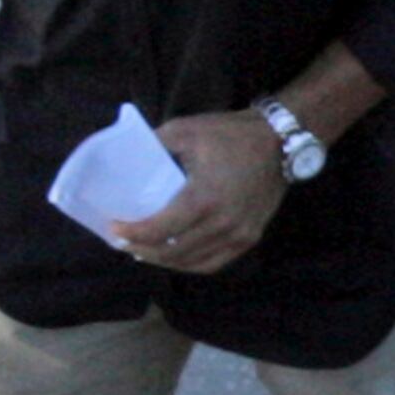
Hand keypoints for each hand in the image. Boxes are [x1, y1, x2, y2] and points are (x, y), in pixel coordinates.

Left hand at [109, 111, 285, 275]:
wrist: (281, 140)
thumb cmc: (232, 134)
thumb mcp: (186, 130)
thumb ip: (154, 144)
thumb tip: (125, 156)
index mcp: (203, 198)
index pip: (158, 229)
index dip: (131, 233)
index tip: (113, 228)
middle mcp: (222, 224)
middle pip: (171, 251)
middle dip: (141, 249)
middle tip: (123, 241)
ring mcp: (238, 235)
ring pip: (190, 262)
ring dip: (163, 260)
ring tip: (144, 250)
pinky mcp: (250, 238)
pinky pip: (212, 263)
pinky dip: (189, 264)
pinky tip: (175, 256)